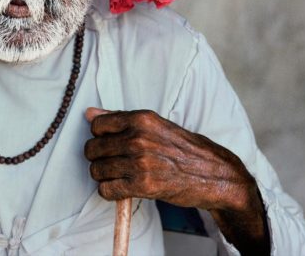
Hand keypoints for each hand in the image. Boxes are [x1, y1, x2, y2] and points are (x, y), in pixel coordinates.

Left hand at [84, 107, 268, 253]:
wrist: (215, 174)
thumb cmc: (186, 150)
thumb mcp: (156, 125)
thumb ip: (121, 119)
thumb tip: (89, 113)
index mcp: (141, 119)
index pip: (97, 125)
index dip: (99, 136)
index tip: (109, 143)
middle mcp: (139, 138)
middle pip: (93, 148)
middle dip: (98, 157)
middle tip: (114, 162)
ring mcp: (140, 162)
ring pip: (96, 170)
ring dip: (103, 175)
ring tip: (119, 175)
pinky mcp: (143, 185)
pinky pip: (107, 189)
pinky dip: (110, 191)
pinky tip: (122, 188)